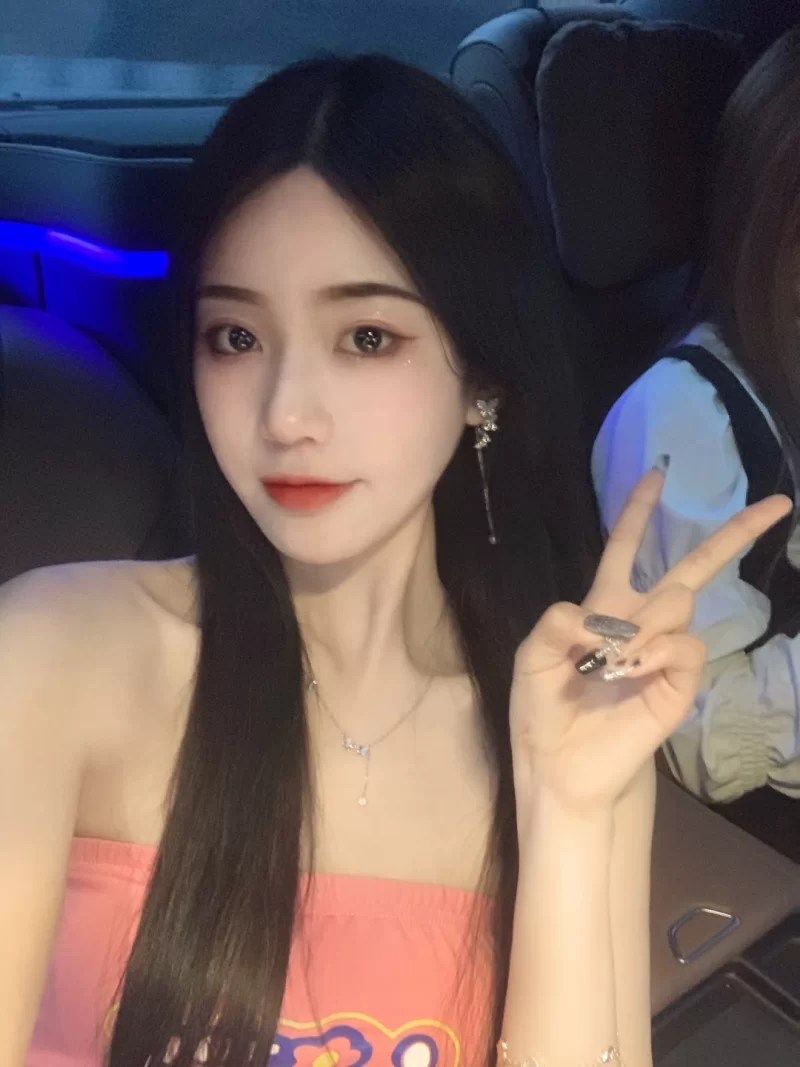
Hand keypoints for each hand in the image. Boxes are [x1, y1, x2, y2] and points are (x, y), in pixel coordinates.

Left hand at [509, 469, 791, 817]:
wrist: (559, 765)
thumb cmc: (544, 709)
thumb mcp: (533, 657)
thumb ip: (555, 624)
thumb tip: (593, 614)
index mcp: (603, 607)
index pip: (624, 549)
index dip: (638, 513)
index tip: (656, 474)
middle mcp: (641, 623)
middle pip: (691, 569)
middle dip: (732, 534)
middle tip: (776, 504)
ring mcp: (665, 652)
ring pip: (679, 602)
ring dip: (644, 621)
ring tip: (612, 659)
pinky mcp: (680, 683)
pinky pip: (684, 645)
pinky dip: (655, 650)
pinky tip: (630, 669)